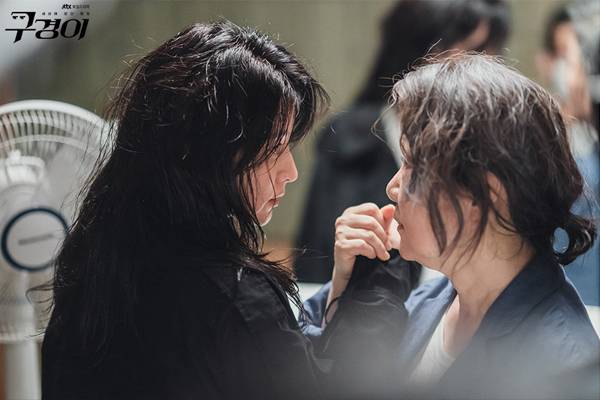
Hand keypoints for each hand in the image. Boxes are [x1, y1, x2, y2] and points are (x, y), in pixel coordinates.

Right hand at [323, 203, 398, 326]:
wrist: (350, 270)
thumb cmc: (363, 249)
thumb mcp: (376, 232)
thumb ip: (383, 219)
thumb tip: (391, 207)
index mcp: (350, 213)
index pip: (372, 209)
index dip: (383, 221)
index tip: (387, 236)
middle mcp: (342, 220)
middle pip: (372, 221)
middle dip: (384, 236)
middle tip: (388, 248)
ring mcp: (340, 232)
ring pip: (369, 235)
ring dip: (380, 247)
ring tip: (383, 255)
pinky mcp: (340, 245)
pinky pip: (362, 245)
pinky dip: (371, 252)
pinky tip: (372, 256)